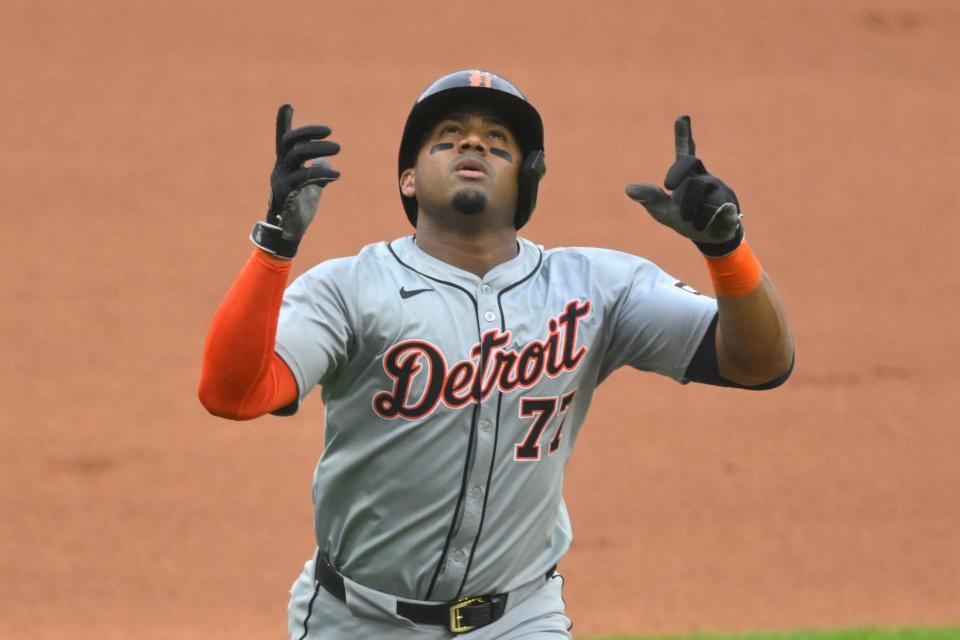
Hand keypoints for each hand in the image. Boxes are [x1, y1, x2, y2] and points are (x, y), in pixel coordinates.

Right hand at [251, 104, 339, 258]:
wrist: (288, 231)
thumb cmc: (299, 206)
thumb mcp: (310, 185)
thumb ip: (317, 169)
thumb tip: (327, 161)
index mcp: (286, 164)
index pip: (284, 139)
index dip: (284, 122)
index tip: (288, 106)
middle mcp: (281, 168)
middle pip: (292, 142)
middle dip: (310, 132)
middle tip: (331, 133)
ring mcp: (282, 179)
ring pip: (297, 155)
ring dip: (319, 149)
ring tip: (337, 149)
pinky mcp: (287, 193)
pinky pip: (303, 177)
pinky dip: (321, 173)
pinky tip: (336, 175)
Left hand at [625, 115, 742, 254]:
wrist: (711, 238)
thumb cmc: (686, 219)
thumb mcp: (663, 211)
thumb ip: (650, 198)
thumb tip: (629, 189)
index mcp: (688, 177)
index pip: (685, 153)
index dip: (683, 135)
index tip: (682, 117)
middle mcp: (704, 178)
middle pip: (690, 164)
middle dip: (677, 172)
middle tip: (667, 186)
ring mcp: (719, 191)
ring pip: (700, 191)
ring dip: (689, 208)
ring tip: (689, 221)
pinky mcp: (730, 207)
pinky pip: (719, 209)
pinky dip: (712, 216)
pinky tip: (715, 216)